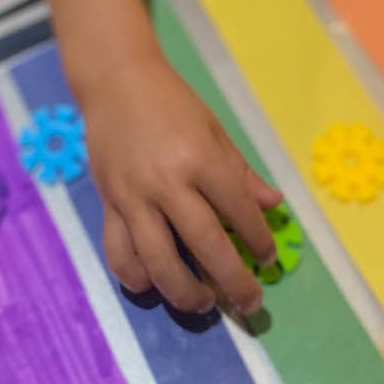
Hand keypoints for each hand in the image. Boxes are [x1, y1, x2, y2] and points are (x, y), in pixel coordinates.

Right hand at [82, 53, 282, 315]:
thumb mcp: (212, 129)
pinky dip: (135, 275)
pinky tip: (152, 283)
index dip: (258, 240)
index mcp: (199, 157)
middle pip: (205, 245)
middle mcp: (167, 182)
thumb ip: (240, 172)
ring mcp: (133, 196)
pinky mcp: (109, 203)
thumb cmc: (170, 102)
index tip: (267, 258)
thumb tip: (274, 205)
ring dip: (184, 292)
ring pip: (159, 261)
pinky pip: (119, 252)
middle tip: (249, 303)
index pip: (237, 211)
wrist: (116, 80)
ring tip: (202, 302)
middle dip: (233, 281)